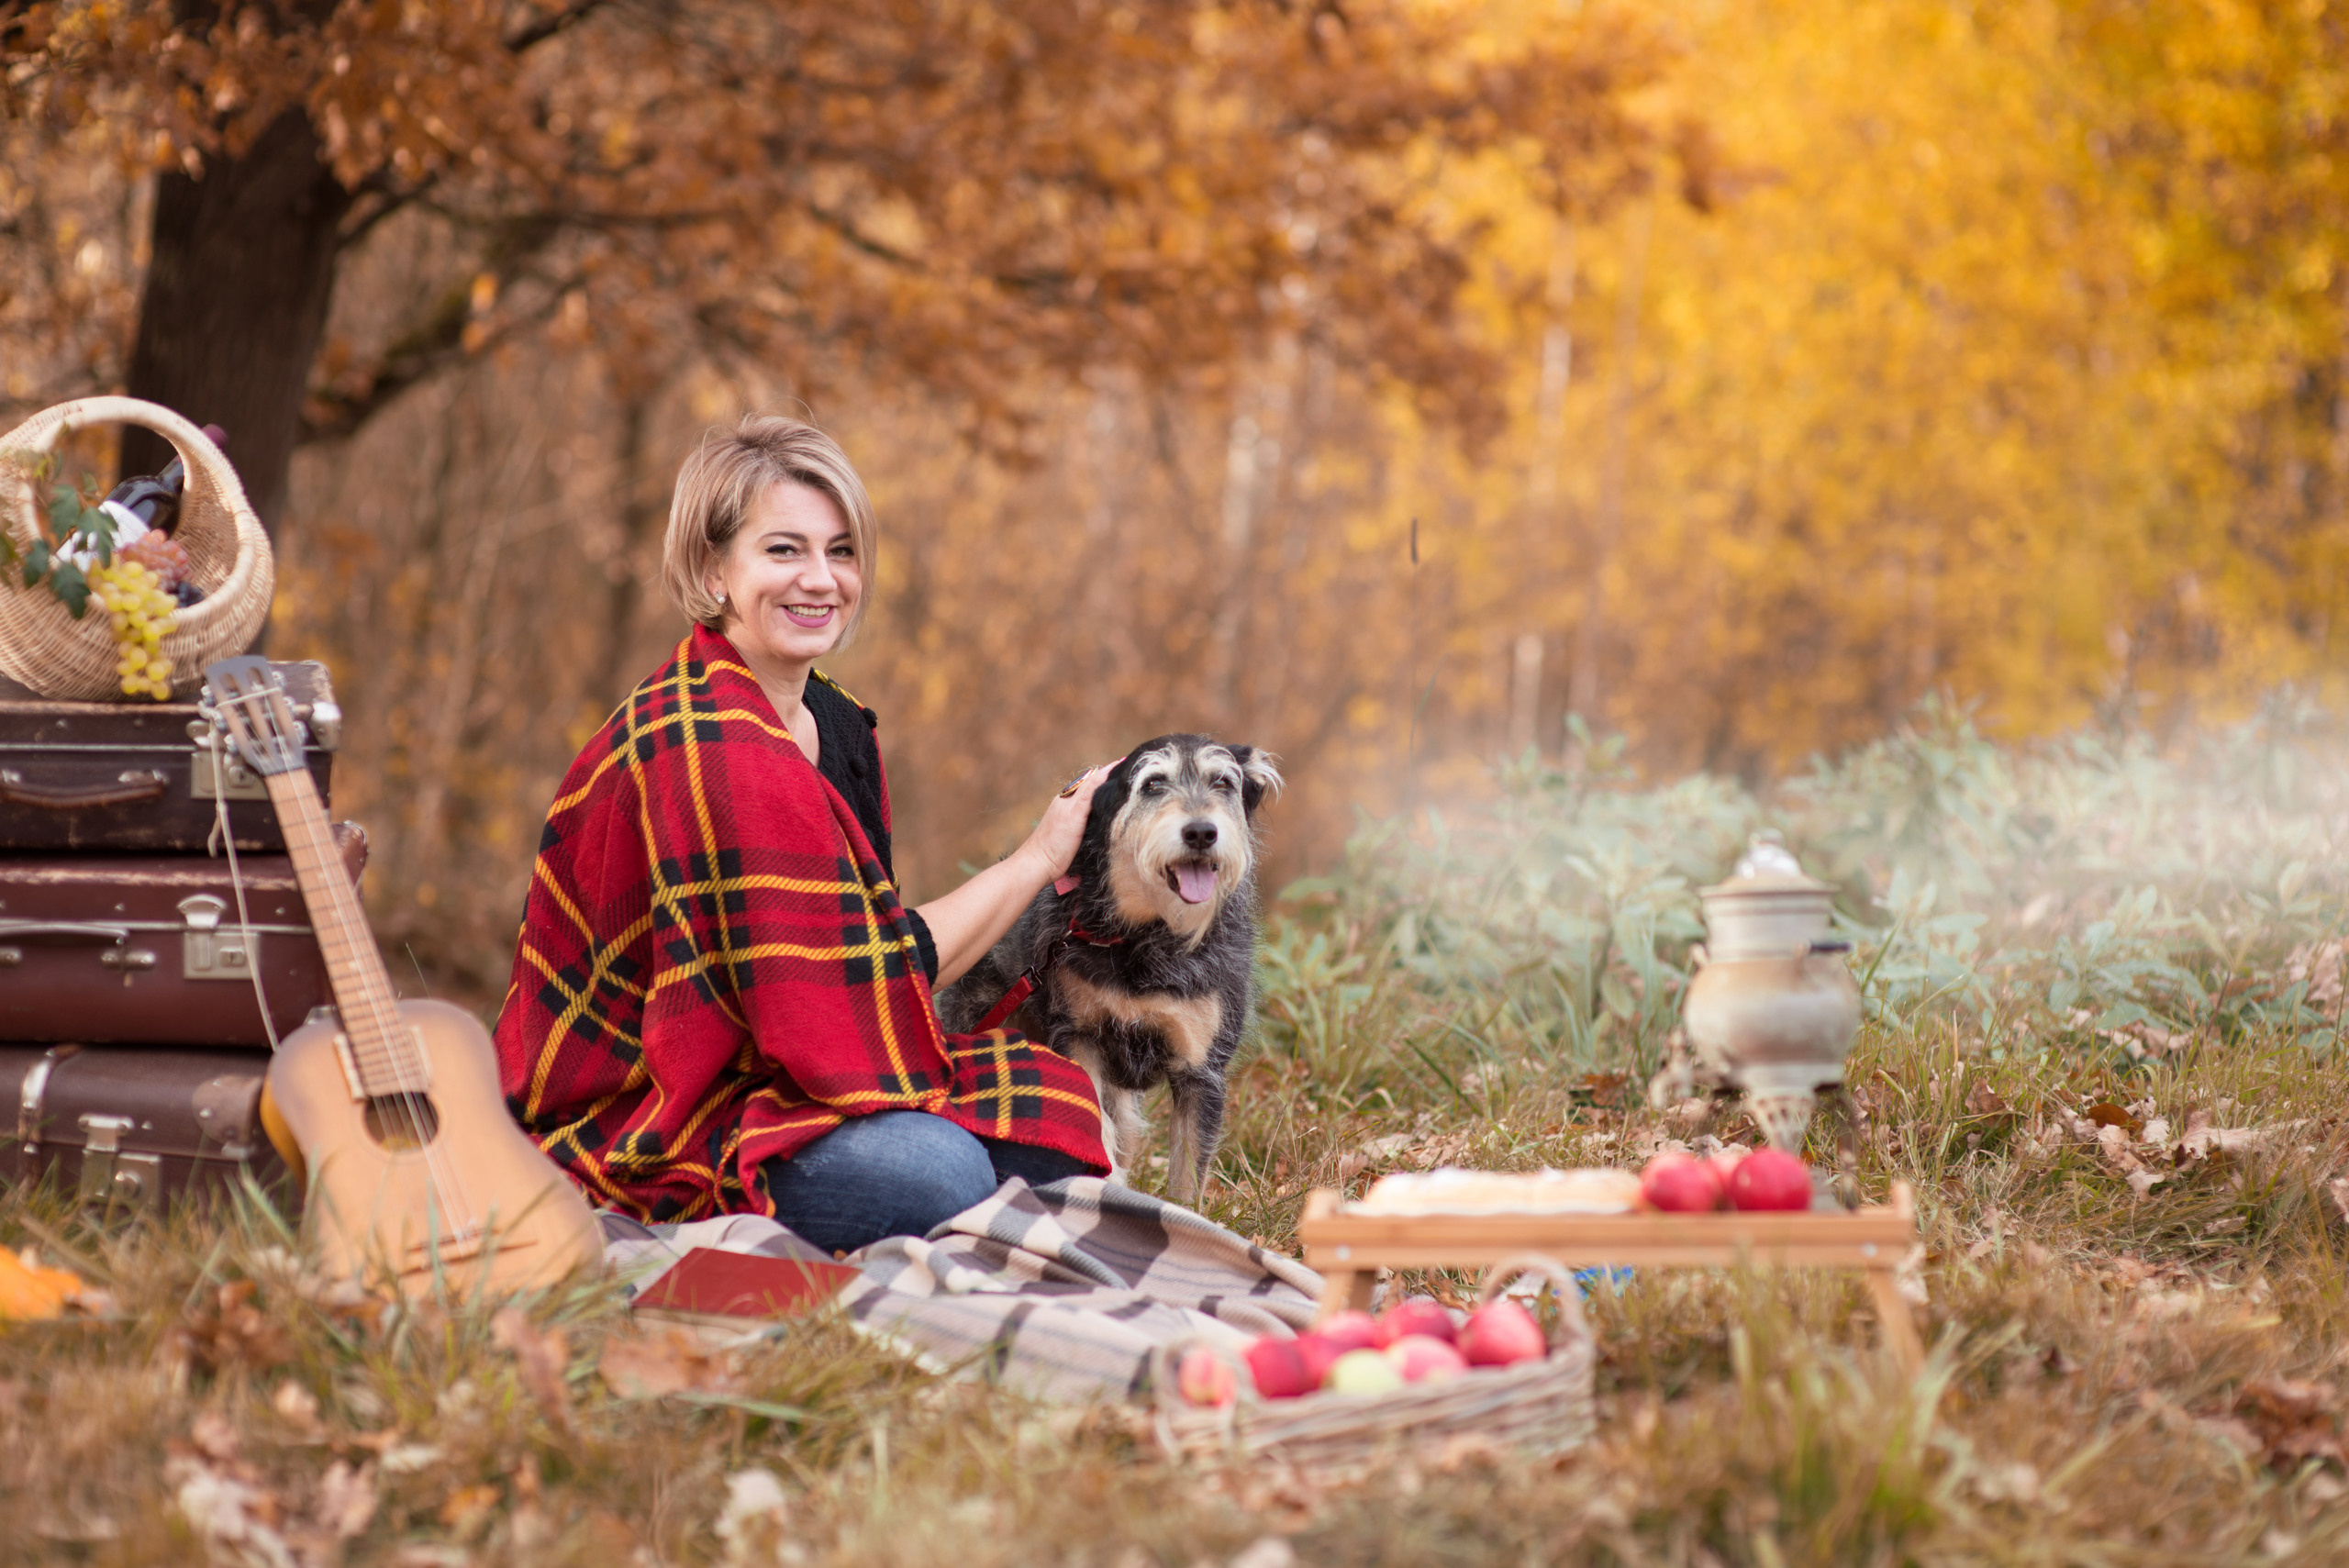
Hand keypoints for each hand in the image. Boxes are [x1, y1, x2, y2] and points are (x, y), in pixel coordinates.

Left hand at [1015, 761, 1117, 881]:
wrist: (1038, 865)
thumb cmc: (1054, 843)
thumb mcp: (1074, 816)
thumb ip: (1087, 795)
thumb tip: (1102, 772)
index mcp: (1070, 798)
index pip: (1093, 778)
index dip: (1110, 771)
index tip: (1127, 763)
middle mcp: (1069, 803)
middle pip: (1092, 786)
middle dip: (1109, 779)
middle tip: (1129, 773)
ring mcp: (1068, 816)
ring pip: (1089, 799)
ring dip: (1103, 792)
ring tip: (1121, 788)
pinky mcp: (1070, 829)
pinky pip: (1086, 812)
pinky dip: (1097, 807)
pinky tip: (1104, 812)